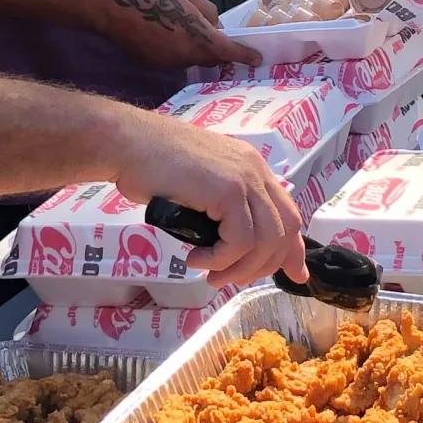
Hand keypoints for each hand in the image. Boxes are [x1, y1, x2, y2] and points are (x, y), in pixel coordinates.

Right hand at [97, 0, 258, 70]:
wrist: (119, 9)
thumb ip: (209, 12)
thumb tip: (215, 25)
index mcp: (202, 40)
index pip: (231, 52)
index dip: (246, 56)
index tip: (257, 59)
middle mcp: (189, 58)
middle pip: (211, 58)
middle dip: (216, 49)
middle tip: (213, 34)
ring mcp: (171, 65)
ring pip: (191, 59)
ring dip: (194, 48)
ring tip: (181, 28)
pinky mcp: (156, 65)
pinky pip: (174, 60)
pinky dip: (176, 50)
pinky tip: (164, 35)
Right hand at [110, 115, 307, 287]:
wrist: (128, 144)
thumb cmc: (152, 166)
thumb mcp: (199, 189)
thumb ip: (221, 210)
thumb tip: (233, 246)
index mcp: (252, 169)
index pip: (288, 213)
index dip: (293, 249)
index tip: (294, 274)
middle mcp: (255, 171)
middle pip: (285, 230)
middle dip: (264, 266)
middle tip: (228, 279)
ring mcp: (244, 178)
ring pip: (265, 241)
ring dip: (239, 268)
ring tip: (210, 275)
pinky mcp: (228, 190)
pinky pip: (240, 241)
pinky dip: (220, 259)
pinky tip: (196, 258)